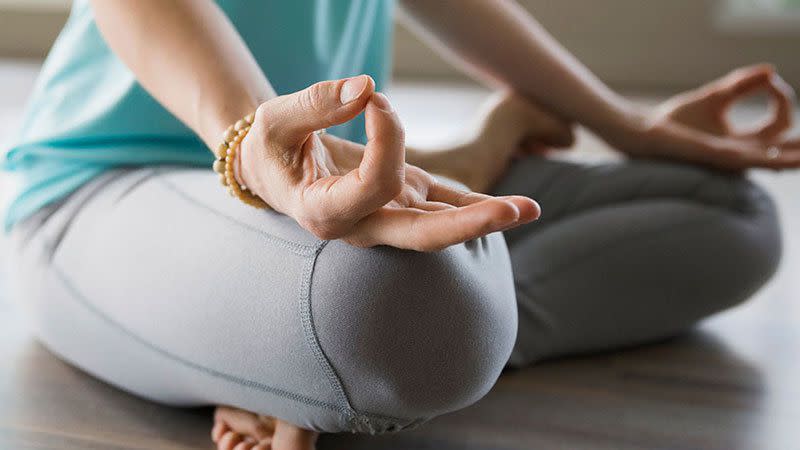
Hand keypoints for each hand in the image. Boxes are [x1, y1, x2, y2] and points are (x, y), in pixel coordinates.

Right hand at [237, 76, 539, 250]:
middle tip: (516, 211)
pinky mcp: (402, 200)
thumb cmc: (270, 148)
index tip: (374, 99)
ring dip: (484, 217)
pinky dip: (475, 205)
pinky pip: (442, 205)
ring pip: (439, 225)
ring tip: (531, 208)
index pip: (373, 185)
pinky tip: (514, 206)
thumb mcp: (275, 121)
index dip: (387, 139)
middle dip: (469, 224)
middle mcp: (362, 225)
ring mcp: (387, 217)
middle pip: (421, 235)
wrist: (274, 171)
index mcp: (324, 213)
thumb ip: (315, 105)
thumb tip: (364, 88)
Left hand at [619, 64, 799, 170]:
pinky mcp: (718, 157)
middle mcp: (741, 154)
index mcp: (742, 142)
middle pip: (783, 151)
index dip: (781, 99)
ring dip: (795, 158)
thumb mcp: (716, 97)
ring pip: (774, 162)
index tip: (771, 81)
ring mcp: (731, 159)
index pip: (778, 123)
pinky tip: (787, 159)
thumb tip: (770, 71)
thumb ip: (742, 85)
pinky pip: (752, 161)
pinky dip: (773, 160)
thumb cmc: (675, 120)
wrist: (645, 131)